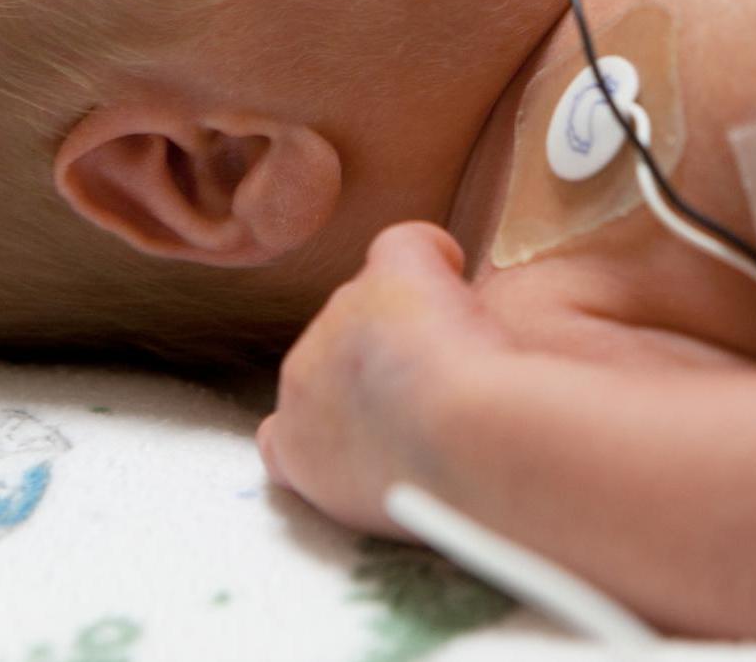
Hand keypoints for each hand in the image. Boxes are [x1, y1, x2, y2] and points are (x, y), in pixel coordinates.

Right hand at [257, 223, 506, 536]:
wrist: (462, 447)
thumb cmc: (436, 495)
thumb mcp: (375, 507)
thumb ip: (361, 474)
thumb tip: (392, 449)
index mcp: (294, 447)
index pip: (288, 431)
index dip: (335, 421)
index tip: (377, 429)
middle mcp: (302, 379)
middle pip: (338, 358)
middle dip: (382, 368)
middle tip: (438, 391)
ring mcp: (339, 318)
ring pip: (373, 307)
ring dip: (413, 325)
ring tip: (466, 358)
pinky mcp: (387, 273)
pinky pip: (403, 249)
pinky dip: (432, 259)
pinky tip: (459, 280)